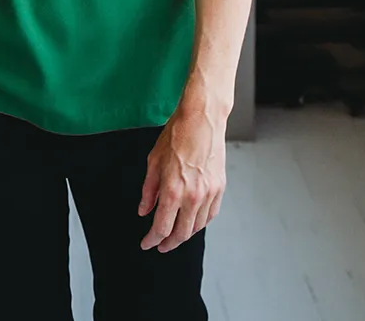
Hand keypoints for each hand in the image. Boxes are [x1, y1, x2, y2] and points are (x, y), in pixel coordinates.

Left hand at [137, 101, 226, 251]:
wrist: (202, 119)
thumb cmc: (177, 135)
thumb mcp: (153, 162)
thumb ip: (148, 191)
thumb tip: (144, 209)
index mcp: (173, 191)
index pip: (161, 228)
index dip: (151, 240)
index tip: (147, 243)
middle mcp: (193, 196)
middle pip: (181, 233)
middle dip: (168, 243)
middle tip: (160, 245)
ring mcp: (209, 192)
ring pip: (197, 227)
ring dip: (185, 234)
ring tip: (175, 234)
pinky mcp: (219, 187)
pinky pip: (210, 214)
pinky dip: (200, 222)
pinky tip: (193, 221)